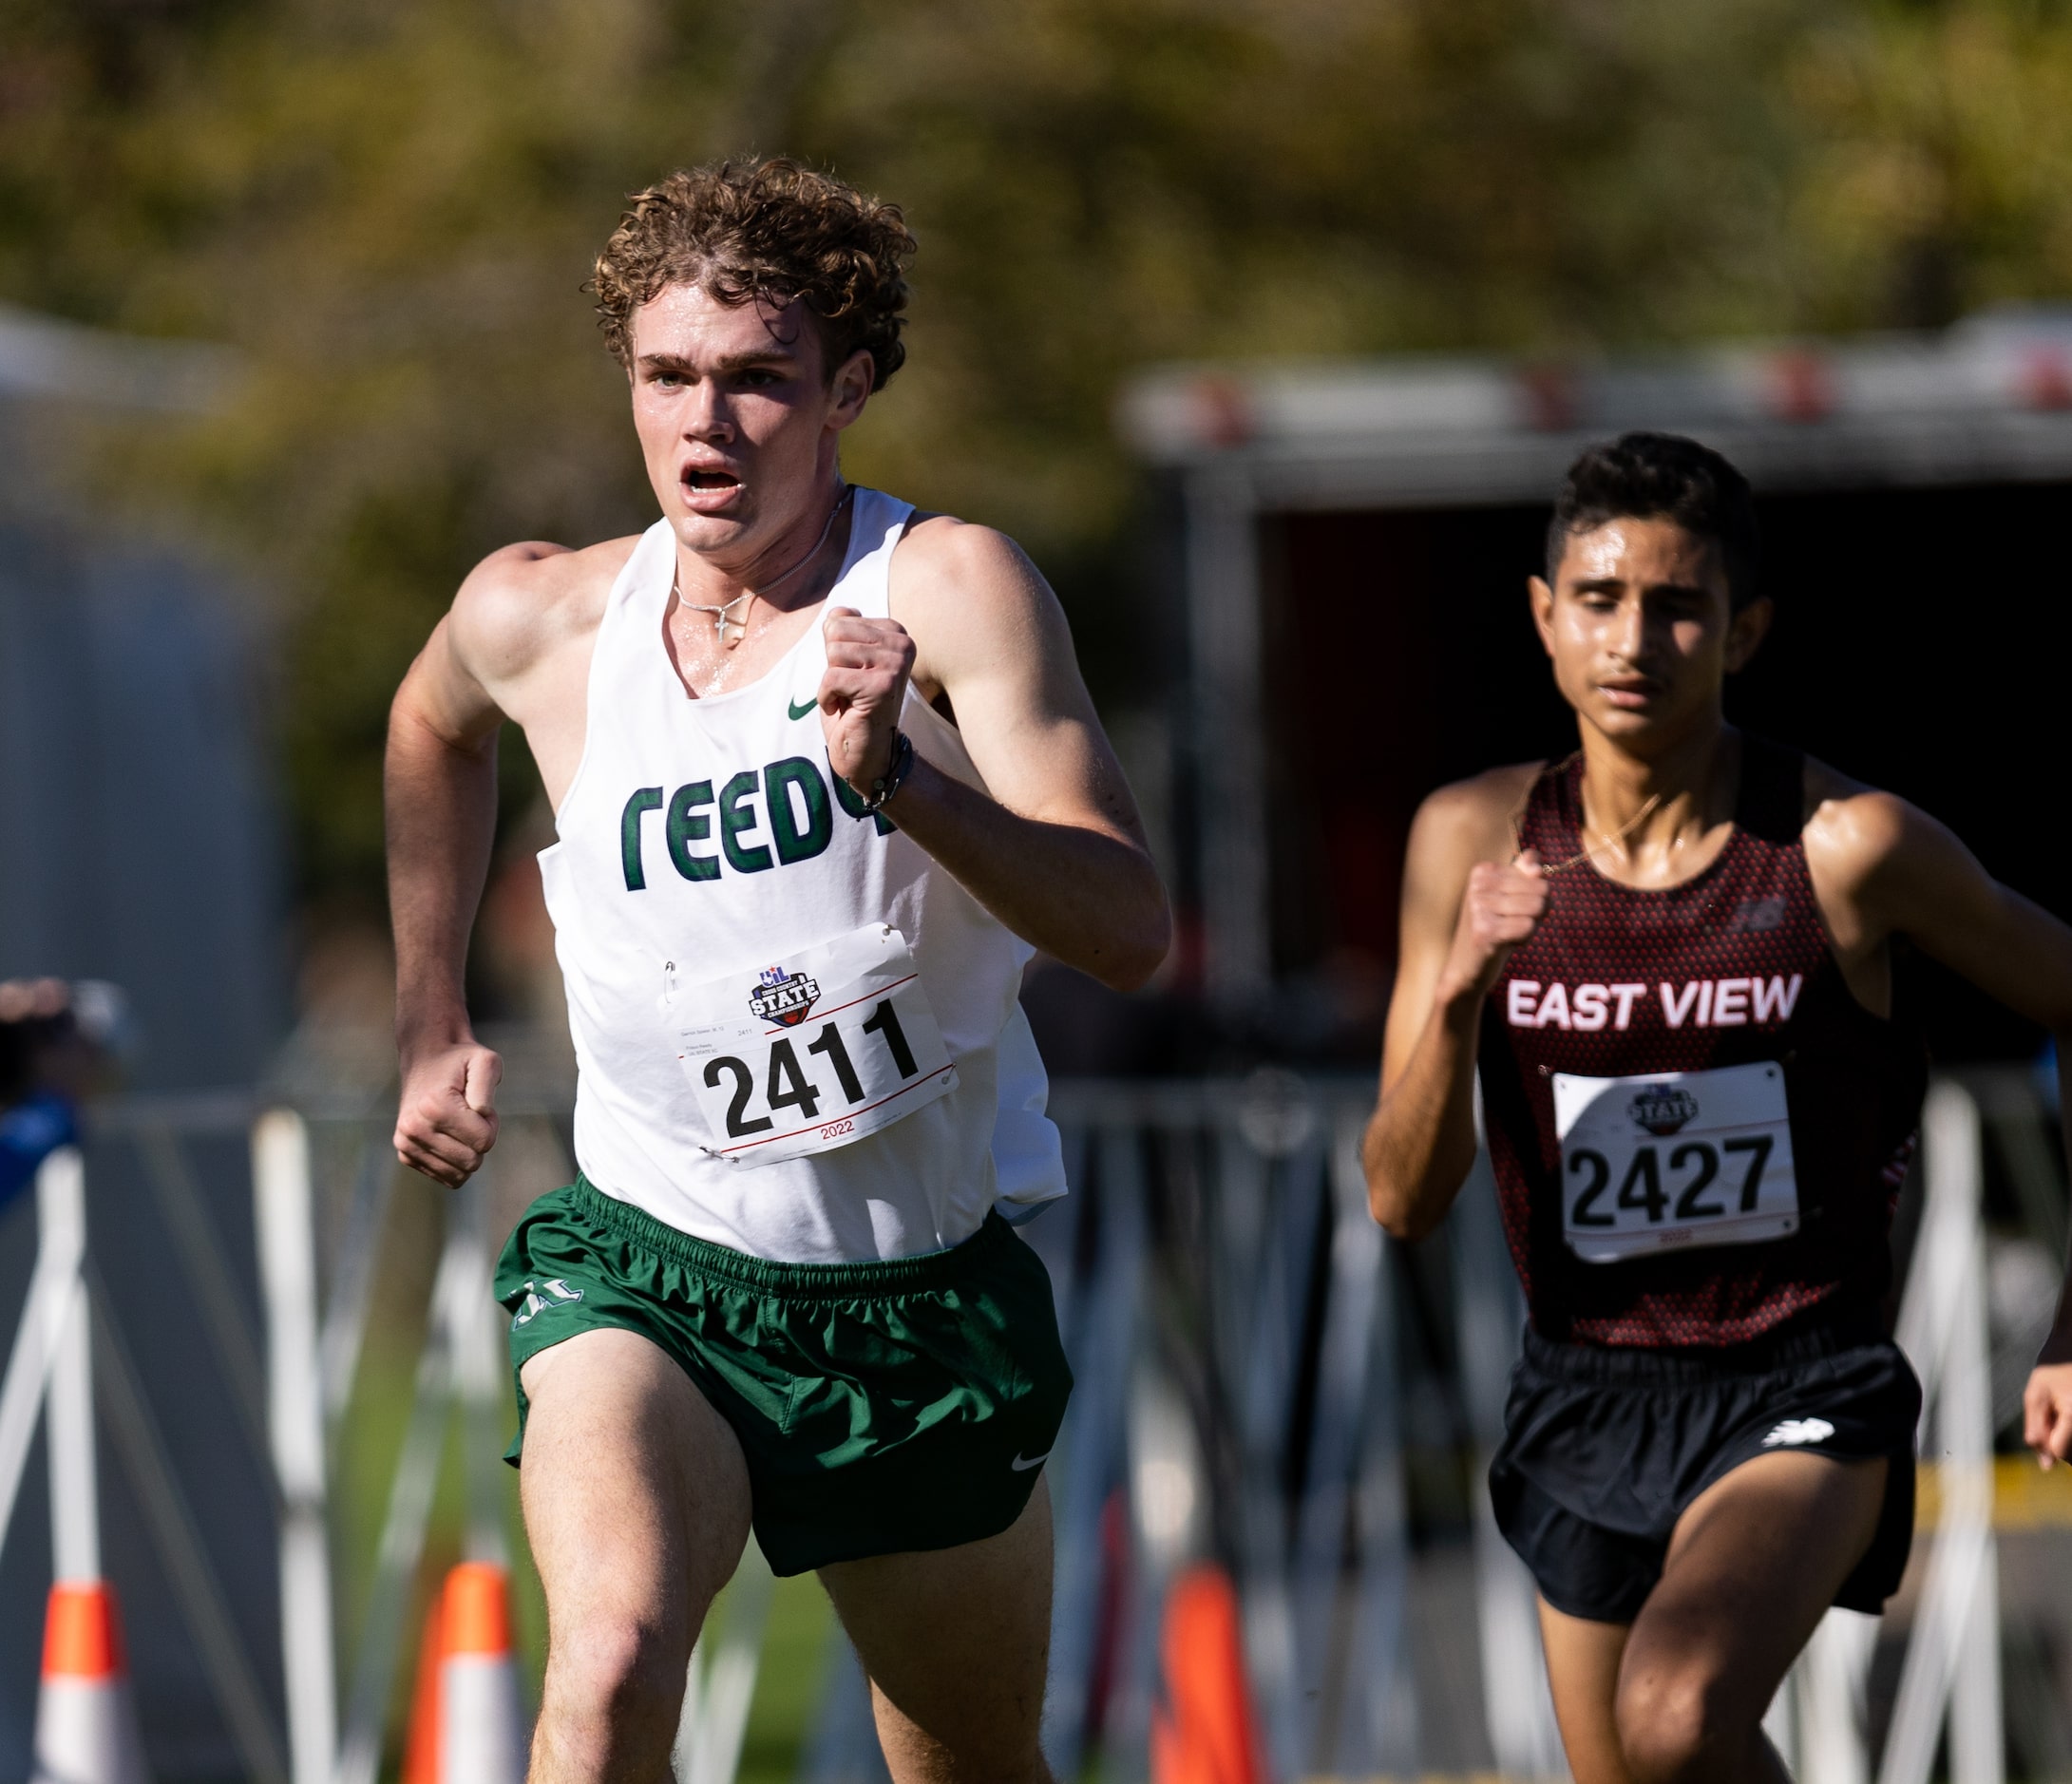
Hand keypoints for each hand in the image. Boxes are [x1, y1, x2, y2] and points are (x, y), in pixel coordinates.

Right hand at [393, 1040, 500, 1186]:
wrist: (425, 1057)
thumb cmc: (461, 1061)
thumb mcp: (486, 1062)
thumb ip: (487, 1090)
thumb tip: (480, 1117)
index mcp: (435, 1107)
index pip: (484, 1142)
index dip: (492, 1123)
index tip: (480, 1105)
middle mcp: (414, 1128)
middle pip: (471, 1161)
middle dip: (480, 1139)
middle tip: (471, 1115)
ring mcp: (406, 1143)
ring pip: (458, 1174)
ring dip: (468, 1151)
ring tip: (459, 1124)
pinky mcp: (405, 1154)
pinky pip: (445, 1176)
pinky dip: (455, 1161)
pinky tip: (448, 1136)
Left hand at [818, 606, 914, 792]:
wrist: (867, 753)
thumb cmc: (853, 706)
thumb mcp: (845, 660)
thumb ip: (843, 631)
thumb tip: (838, 612)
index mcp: (896, 632)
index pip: (841, 618)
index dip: (834, 650)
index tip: (852, 674)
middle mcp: (902, 644)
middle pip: (835, 631)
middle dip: (832, 663)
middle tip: (849, 687)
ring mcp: (895, 664)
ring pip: (833, 653)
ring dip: (830, 681)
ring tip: (849, 698)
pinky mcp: (882, 686)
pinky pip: (831, 677)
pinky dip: (827, 698)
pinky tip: (844, 709)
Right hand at [1442, 849, 1549, 1000]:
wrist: (1466, 966)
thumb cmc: (1494, 929)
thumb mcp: (1509, 896)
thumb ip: (1524, 873)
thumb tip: (1535, 863)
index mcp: (1483, 870)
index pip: (1537, 873)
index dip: (1536, 894)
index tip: (1513, 907)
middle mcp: (1478, 884)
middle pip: (1541, 889)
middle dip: (1537, 912)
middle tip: (1512, 923)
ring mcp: (1479, 907)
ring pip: (1537, 908)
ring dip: (1531, 926)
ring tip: (1508, 933)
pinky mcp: (1485, 930)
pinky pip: (1528, 927)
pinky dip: (1524, 939)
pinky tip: (1505, 944)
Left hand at [2025, 1361, 2071, 1468]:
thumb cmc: (2053, 1370)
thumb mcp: (2035, 1397)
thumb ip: (2036, 1431)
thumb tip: (2047, 1466)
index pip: (2060, 1452)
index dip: (2046, 1443)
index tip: (2046, 1417)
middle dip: (2059, 1439)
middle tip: (2056, 1409)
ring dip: (2067, 1437)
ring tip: (2065, 1409)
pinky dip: (2070, 1432)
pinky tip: (2068, 1412)